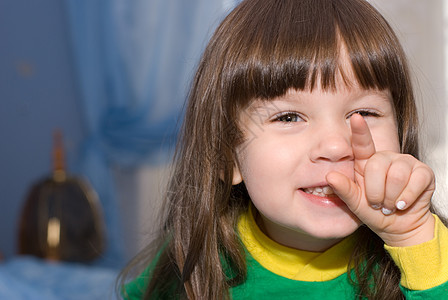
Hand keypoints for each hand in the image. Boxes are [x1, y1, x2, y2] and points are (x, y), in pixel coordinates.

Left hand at [326, 114, 434, 246]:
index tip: (355, 118)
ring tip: (390, 204)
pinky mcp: (423, 172)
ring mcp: (405, 162)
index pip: (362, 143)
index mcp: (366, 162)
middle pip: (378, 165)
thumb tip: (329, 177)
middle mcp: (385, 158)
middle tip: (378, 203)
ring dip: (391, 197)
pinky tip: (403, 204)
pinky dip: (407, 198)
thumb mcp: (355, 203)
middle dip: (376, 191)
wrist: (399, 227)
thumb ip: (344, 190)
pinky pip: (415, 181)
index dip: (360, 131)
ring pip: (397, 175)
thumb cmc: (375, 212)